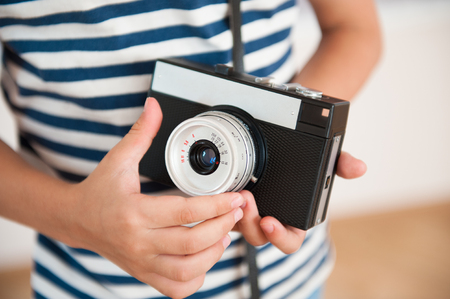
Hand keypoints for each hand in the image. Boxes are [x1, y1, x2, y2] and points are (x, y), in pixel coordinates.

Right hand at [68, 98, 245, 297]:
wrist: (78, 220)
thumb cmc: (100, 190)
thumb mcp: (118, 158)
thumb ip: (141, 133)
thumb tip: (154, 106)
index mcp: (134, 212)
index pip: (185, 212)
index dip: (216, 204)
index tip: (234, 196)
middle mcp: (138, 242)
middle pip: (192, 243)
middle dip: (222, 226)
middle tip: (235, 211)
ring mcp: (141, 263)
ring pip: (187, 270)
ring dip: (213, 253)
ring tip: (223, 234)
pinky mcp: (144, 274)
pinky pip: (177, 287)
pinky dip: (197, 277)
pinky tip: (204, 257)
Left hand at [234, 152, 366, 253]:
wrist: (272, 151)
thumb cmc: (301, 167)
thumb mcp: (322, 161)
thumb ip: (340, 164)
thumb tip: (360, 168)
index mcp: (293, 220)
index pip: (288, 241)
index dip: (279, 237)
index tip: (270, 222)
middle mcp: (271, 220)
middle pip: (259, 236)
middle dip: (251, 223)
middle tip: (246, 202)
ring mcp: (249, 213)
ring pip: (239, 226)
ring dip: (236, 213)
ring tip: (236, 193)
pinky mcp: (231, 204)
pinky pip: (223, 213)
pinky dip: (221, 205)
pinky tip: (221, 193)